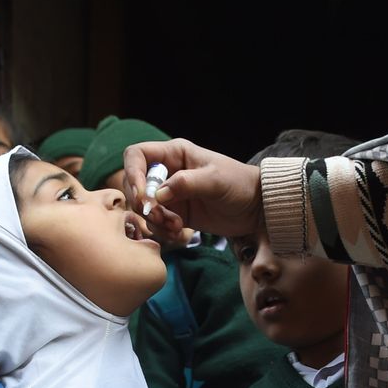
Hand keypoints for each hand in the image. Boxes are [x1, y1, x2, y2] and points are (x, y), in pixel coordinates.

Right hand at [121, 139, 262, 238]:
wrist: (255, 208)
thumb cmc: (238, 184)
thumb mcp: (214, 180)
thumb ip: (186, 184)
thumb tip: (158, 195)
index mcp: (174, 153)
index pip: (137, 155)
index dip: (133, 173)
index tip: (143, 195)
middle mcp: (167, 172)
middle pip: (136, 185)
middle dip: (144, 204)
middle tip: (161, 217)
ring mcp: (170, 195)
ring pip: (144, 208)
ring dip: (154, 221)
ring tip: (177, 227)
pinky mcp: (176, 214)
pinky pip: (156, 223)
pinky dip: (162, 230)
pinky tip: (180, 233)